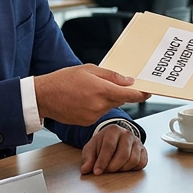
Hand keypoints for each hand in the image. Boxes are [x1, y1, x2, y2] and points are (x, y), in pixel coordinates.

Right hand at [34, 65, 149, 125]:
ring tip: (90, 90)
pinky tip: (85, 99)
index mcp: (101, 90)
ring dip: (107, 99)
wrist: (44, 97)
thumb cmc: (63, 80)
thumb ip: (111, 76)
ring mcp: (93, 116)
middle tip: (113, 84)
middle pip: (120, 100)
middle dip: (120, 92)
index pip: (129, 95)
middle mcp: (99, 105)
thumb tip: (128, 81)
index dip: (141, 94)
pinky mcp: (87, 122)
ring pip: (109, 106)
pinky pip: (99, 113)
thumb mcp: (89, 69)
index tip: (148, 92)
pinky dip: (98, 106)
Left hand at [80, 123, 147, 175]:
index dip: (102, 161)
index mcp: (113, 130)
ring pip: (133, 160)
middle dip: (113, 167)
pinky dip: (132, 169)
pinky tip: (124, 167)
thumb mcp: (91, 149)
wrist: (115, 138)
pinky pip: (141, 163)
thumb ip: (88, 159)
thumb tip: (85, 170)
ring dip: (122, 169)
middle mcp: (127, 134)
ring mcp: (137, 142)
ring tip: (114, 168)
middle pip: (123, 155)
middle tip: (106, 171)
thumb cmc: (102, 144)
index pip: (109, 147)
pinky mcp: (143, 150)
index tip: (97, 172)